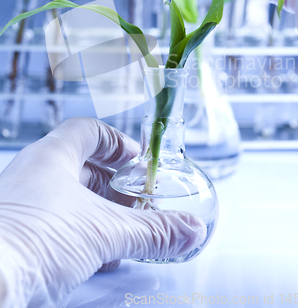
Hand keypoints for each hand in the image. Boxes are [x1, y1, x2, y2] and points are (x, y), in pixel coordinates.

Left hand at [0, 118, 205, 307]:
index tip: (136, 158)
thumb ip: (152, 231)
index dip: (116, 141)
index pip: (87, 130)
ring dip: (99, 213)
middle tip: (135, 200)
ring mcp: (22, 204)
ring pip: (68, 198)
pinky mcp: (18, 234)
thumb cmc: (29, 240)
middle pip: (81, 167)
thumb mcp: (104, 232)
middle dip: (112, 185)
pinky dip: (81, 235)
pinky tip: (97, 258)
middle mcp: (33, 175)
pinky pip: (56, 224)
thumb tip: (189, 230)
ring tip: (122, 232)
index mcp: (51, 156)